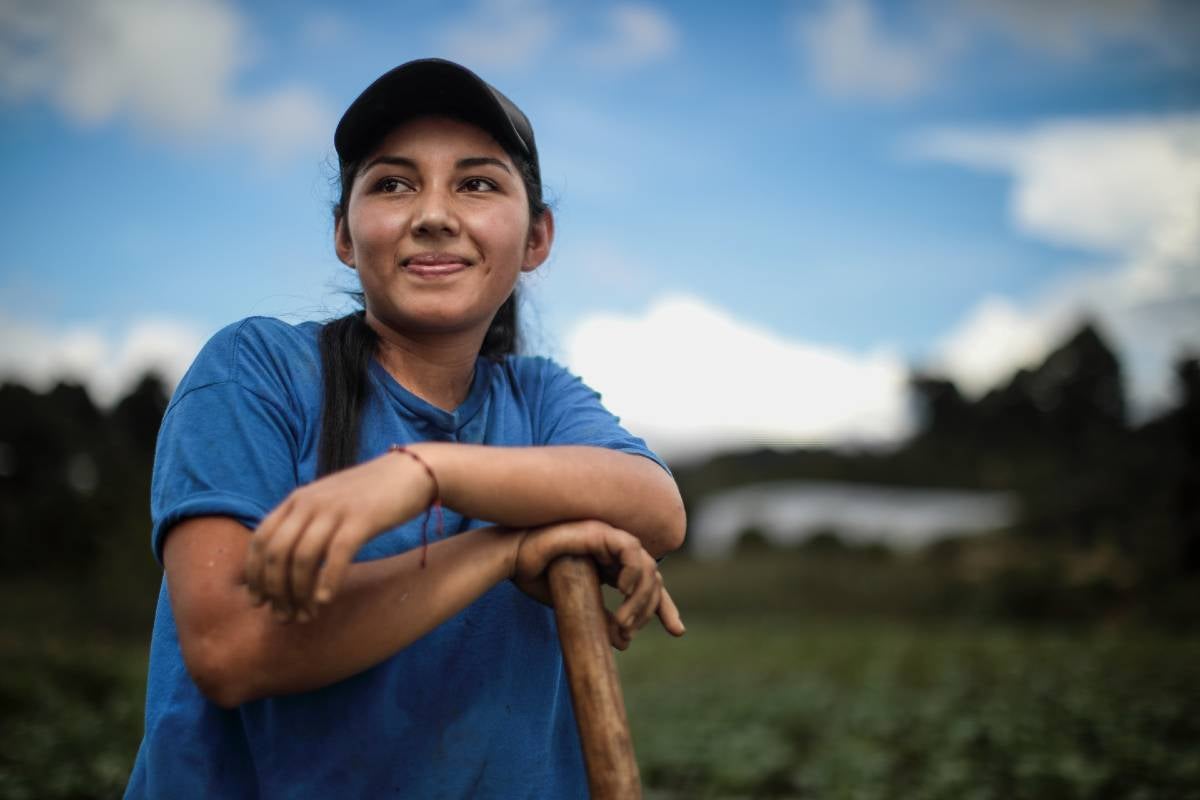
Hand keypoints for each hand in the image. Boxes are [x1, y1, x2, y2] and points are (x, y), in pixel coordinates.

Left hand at [244, 451, 433, 621]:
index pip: (260, 540)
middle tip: (283, 617)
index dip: (254, 575)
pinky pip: (336, 555)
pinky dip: (327, 581)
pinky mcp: (362, 518)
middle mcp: (309, 502)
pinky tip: (326, 601)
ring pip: (302, 558)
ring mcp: (335, 509)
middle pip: (276, 553)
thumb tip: (283, 561)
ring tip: (305, 616)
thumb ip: (305, 523)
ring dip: (299, 593)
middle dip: (275, 591)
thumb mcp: (329, 502)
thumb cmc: (370, 495)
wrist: (412, 472)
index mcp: (297, 499)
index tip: (258, 602)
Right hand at [511, 520, 684, 649]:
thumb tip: (624, 642)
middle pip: (654, 579)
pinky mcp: (600, 532)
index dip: (664, 607)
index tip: (677, 631)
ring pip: (647, 566)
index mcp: (611, 567)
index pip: (649, 586)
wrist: (512, 560)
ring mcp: (610, 539)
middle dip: (651, 608)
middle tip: (629, 631)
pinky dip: (634, 570)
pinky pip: (630, 549)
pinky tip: (623, 589)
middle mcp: (615, 552)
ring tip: (624, 621)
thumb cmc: (539, 578)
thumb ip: (601, 619)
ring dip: (641, 597)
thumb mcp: (577, 606)